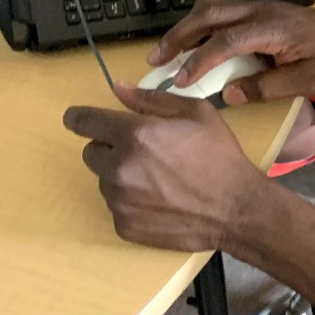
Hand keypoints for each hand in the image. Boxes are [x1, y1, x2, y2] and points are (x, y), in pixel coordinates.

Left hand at [63, 84, 266, 251]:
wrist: (235, 209)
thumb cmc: (219, 156)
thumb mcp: (195, 113)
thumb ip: (151, 99)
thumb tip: (118, 89)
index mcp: (134, 135)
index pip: (83, 121)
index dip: (79, 118)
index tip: (80, 120)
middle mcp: (119, 167)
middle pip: (91, 152)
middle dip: (110, 147)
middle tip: (143, 152)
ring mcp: (119, 200)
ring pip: (104, 180)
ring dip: (121, 175)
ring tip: (158, 178)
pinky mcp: (124, 225)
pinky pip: (116, 206)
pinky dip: (131, 201)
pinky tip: (160, 199)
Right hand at [142, 0, 314, 105]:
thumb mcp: (304, 83)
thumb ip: (265, 88)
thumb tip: (227, 94)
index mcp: (272, 28)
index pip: (226, 41)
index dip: (200, 60)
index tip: (180, 80)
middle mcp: (260, 10)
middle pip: (209, 14)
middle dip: (179, 35)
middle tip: (155, 59)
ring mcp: (258, 5)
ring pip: (212, 6)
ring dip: (186, 26)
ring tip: (166, 51)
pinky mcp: (258, 8)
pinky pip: (221, 8)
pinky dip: (200, 22)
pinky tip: (191, 41)